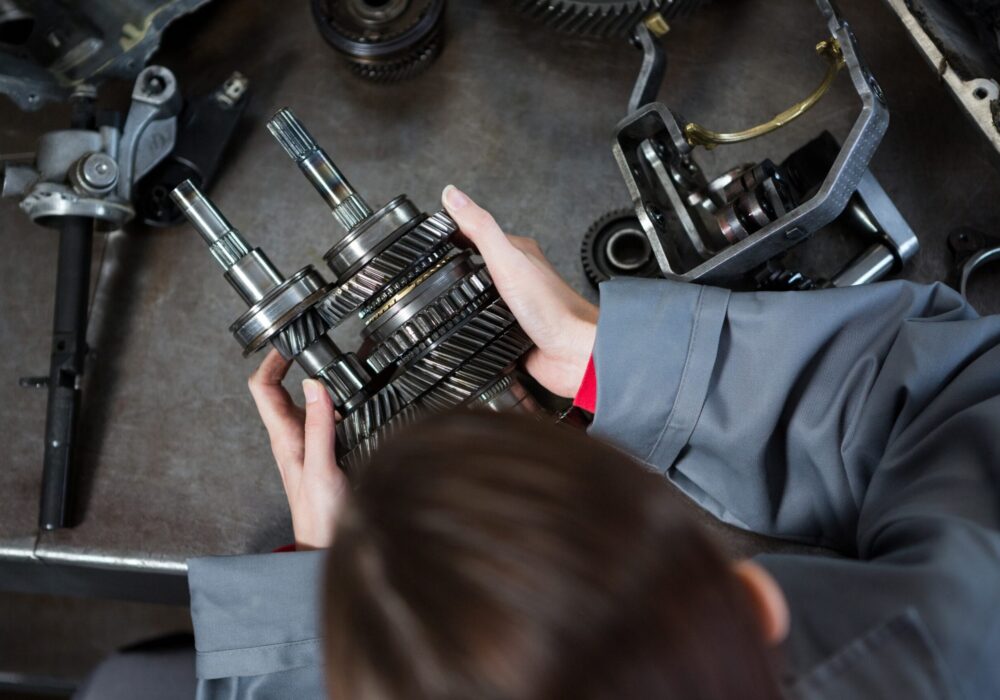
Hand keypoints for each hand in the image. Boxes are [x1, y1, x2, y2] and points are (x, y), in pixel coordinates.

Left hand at [248, 349, 347, 549]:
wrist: (328, 548)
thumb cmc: (321, 518)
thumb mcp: (322, 467)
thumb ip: (318, 427)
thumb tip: (315, 385)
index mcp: (284, 438)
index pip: (263, 388)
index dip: (271, 360)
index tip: (288, 342)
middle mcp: (292, 439)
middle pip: (280, 391)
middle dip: (291, 364)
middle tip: (309, 344)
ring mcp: (306, 447)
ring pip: (303, 404)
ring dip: (313, 382)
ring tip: (331, 364)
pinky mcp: (323, 455)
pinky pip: (321, 421)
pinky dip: (331, 404)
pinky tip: (348, 402)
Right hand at [442, 185, 597, 397]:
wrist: (573, 353)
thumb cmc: (552, 308)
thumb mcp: (507, 260)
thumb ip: (480, 228)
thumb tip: (453, 194)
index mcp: (519, 254)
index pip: (480, 233)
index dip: (456, 230)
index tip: (432, 230)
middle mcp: (519, 278)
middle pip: (481, 265)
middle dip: (457, 265)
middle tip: (433, 262)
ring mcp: (516, 306)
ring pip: (484, 297)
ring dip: (465, 297)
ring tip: (442, 294)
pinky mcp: (513, 333)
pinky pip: (488, 326)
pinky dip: (475, 326)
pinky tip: (465, 327)